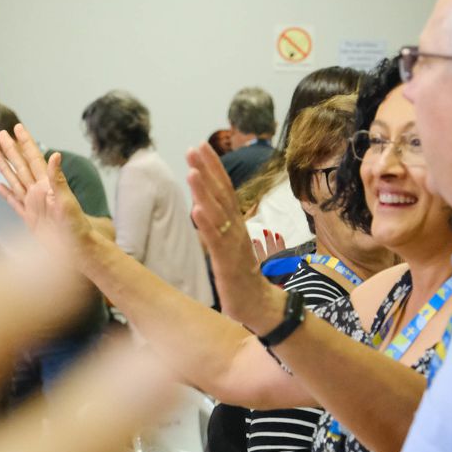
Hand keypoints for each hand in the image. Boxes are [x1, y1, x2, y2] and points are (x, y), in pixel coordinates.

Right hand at [0, 124, 95, 252]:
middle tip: (1, 133)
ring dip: (6, 167)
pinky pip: (15, 203)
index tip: (17, 127)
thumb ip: (58, 178)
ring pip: (15, 181)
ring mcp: (33, 204)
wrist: (75, 249)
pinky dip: (6, 194)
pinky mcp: (30, 219)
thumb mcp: (66, 201)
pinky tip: (0, 186)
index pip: (33, 158)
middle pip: (21, 165)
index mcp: (47, 185)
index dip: (25, 142)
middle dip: (12, 149)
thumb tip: (56, 155)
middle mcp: (39, 192)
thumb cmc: (75, 227)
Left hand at [186, 143, 284, 330]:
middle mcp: (236, 229)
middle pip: (221, 194)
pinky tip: (196, 210)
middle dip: (207, 170)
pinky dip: (206, 225)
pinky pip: (216, 241)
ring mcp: (233, 245)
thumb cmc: (240, 276)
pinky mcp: (227, 263)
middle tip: (194, 147)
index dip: (213, 167)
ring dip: (205, 191)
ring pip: (218, 213)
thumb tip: (201, 205)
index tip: (201, 146)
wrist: (259, 306)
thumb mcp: (226, 245)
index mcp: (235, 224)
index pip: (224, 189)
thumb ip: (217, 225)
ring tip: (192, 171)